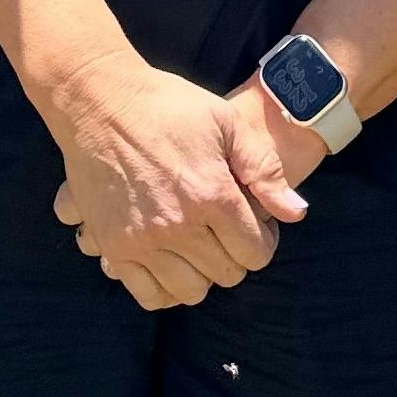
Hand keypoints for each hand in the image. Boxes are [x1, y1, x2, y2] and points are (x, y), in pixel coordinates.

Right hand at [45, 54, 307, 311]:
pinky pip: (149, 295)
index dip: (264, 239)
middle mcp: (179, 225)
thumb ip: (264, 170)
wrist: (100, 102)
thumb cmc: (168, 106)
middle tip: (226, 230)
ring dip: (202, 273)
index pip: (256, 252)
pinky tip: (170, 264)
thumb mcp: (226, 122)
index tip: (254, 223)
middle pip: (227, 274)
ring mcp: (143, 240)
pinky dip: (165, 288)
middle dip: (235, 254)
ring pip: (191, 291)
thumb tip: (296, 213)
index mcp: (212, 194)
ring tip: (198, 246)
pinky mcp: (114, 246)